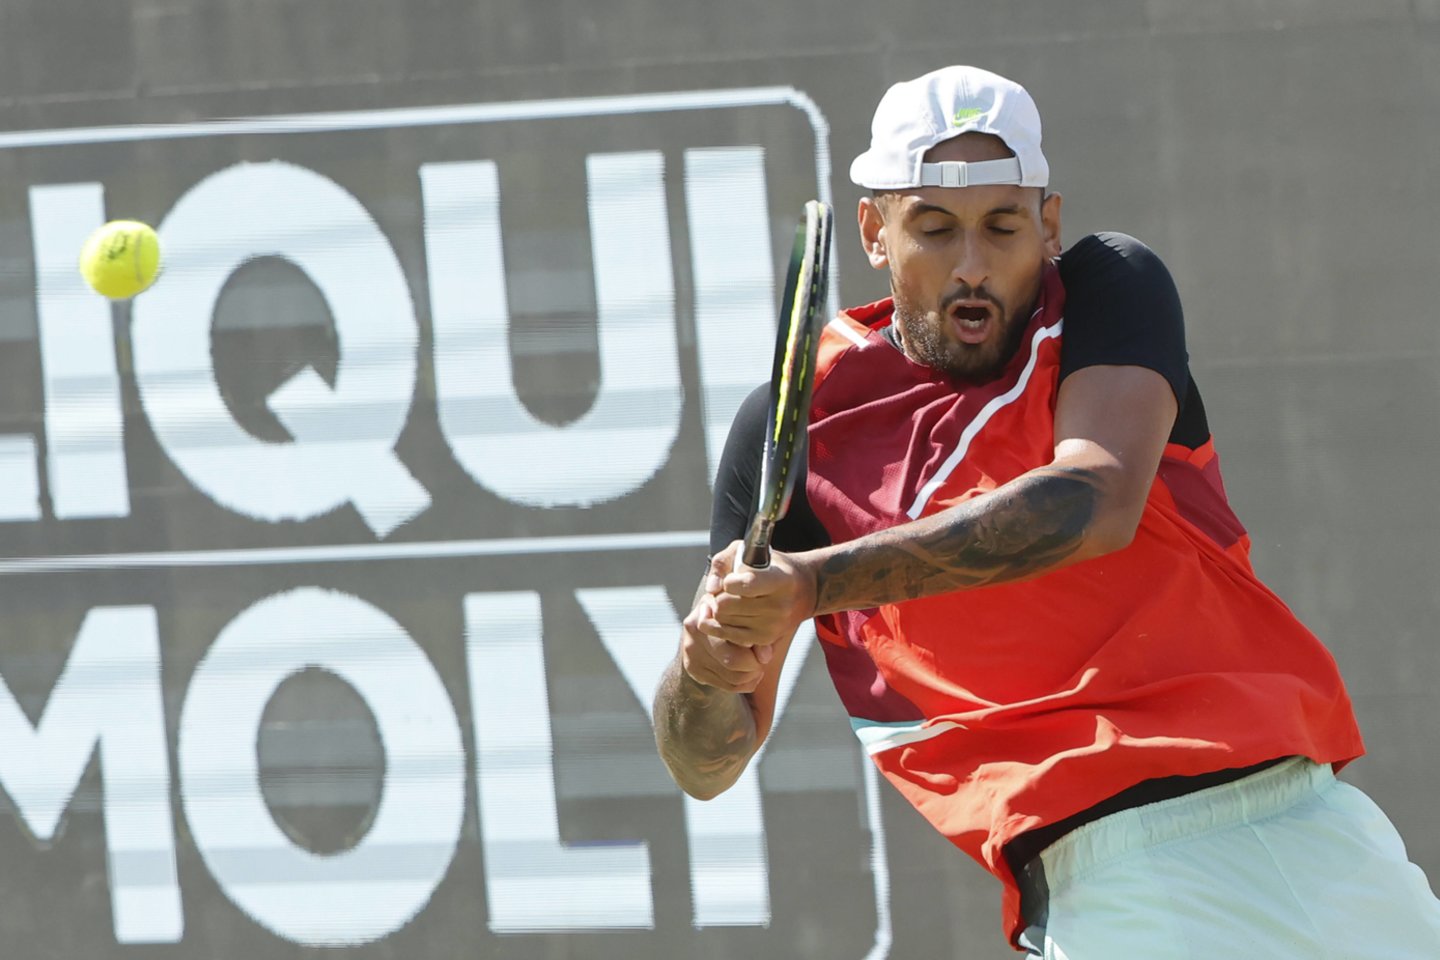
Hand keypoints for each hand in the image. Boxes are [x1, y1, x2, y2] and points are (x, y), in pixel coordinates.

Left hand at [693, 539, 816, 658]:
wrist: (803, 590)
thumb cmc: (771, 566)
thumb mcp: (750, 550)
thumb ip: (724, 562)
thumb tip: (711, 588)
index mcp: (781, 580)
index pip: (746, 585)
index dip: (729, 581)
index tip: (731, 578)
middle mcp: (779, 606)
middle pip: (726, 605)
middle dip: (718, 595)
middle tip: (726, 590)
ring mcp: (773, 626)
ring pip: (722, 620)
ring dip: (718, 609)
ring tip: (729, 599)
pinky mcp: (765, 639)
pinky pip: (727, 634)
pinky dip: (722, 623)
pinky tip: (730, 612)